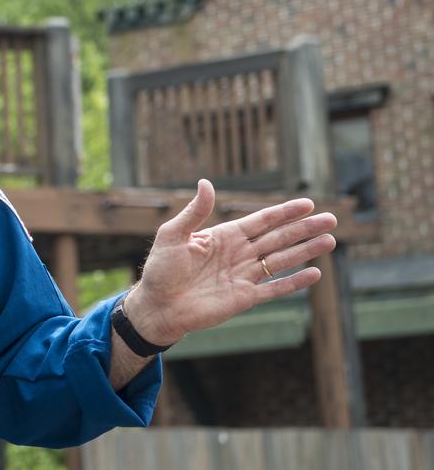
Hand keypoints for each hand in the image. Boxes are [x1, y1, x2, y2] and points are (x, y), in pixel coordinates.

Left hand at [122, 179, 336, 345]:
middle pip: (278, 238)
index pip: (261, 221)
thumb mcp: (172, 235)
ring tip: (330, 240)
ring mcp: (243, 276)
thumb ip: (194, 212)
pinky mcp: (244, 298)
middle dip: (304, 228)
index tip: (308, 203)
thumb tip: (207, 183)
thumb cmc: (161, 269)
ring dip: (306, 251)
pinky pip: (274, 288)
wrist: (157, 305)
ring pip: (281, 260)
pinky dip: (294, 282)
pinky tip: (315, 274)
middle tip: (332, 218)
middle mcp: (238, 253)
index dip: (284, 212)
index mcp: (224, 236)